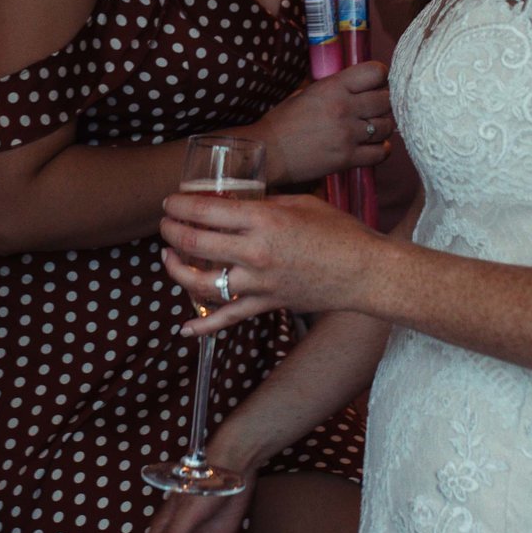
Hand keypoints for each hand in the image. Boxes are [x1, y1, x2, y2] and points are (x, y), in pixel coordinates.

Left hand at [160, 191, 392, 329]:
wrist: (366, 272)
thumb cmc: (340, 232)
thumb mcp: (301, 203)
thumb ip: (265, 203)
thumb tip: (238, 203)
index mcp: (264, 220)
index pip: (206, 211)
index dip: (180, 205)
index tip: (170, 201)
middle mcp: (255, 252)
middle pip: (195, 243)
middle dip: (171, 231)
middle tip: (165, 224)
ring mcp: (259, 283)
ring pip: (202, 282)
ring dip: (177, 270)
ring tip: (169, 258)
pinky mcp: (267, 304)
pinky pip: (228, 318)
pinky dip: (204, 327)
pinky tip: (184, 330)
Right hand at [247, 62, 394, 184]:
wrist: (267, 152)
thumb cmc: (282, 122)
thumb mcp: (305, 93)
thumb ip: (333, 87)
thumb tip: (356, 84)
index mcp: (332, 87)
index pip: (376, 72)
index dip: (380, 77)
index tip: (375, 84)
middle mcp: (344, 108)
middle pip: (386, 100)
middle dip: (382, 103)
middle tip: (373, 109)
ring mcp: (348, 134)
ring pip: (387, 127)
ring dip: (382, 127)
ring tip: (370, 129)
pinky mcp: (347, 159)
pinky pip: (381, 153)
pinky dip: (380, 150)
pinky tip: (371, 146)